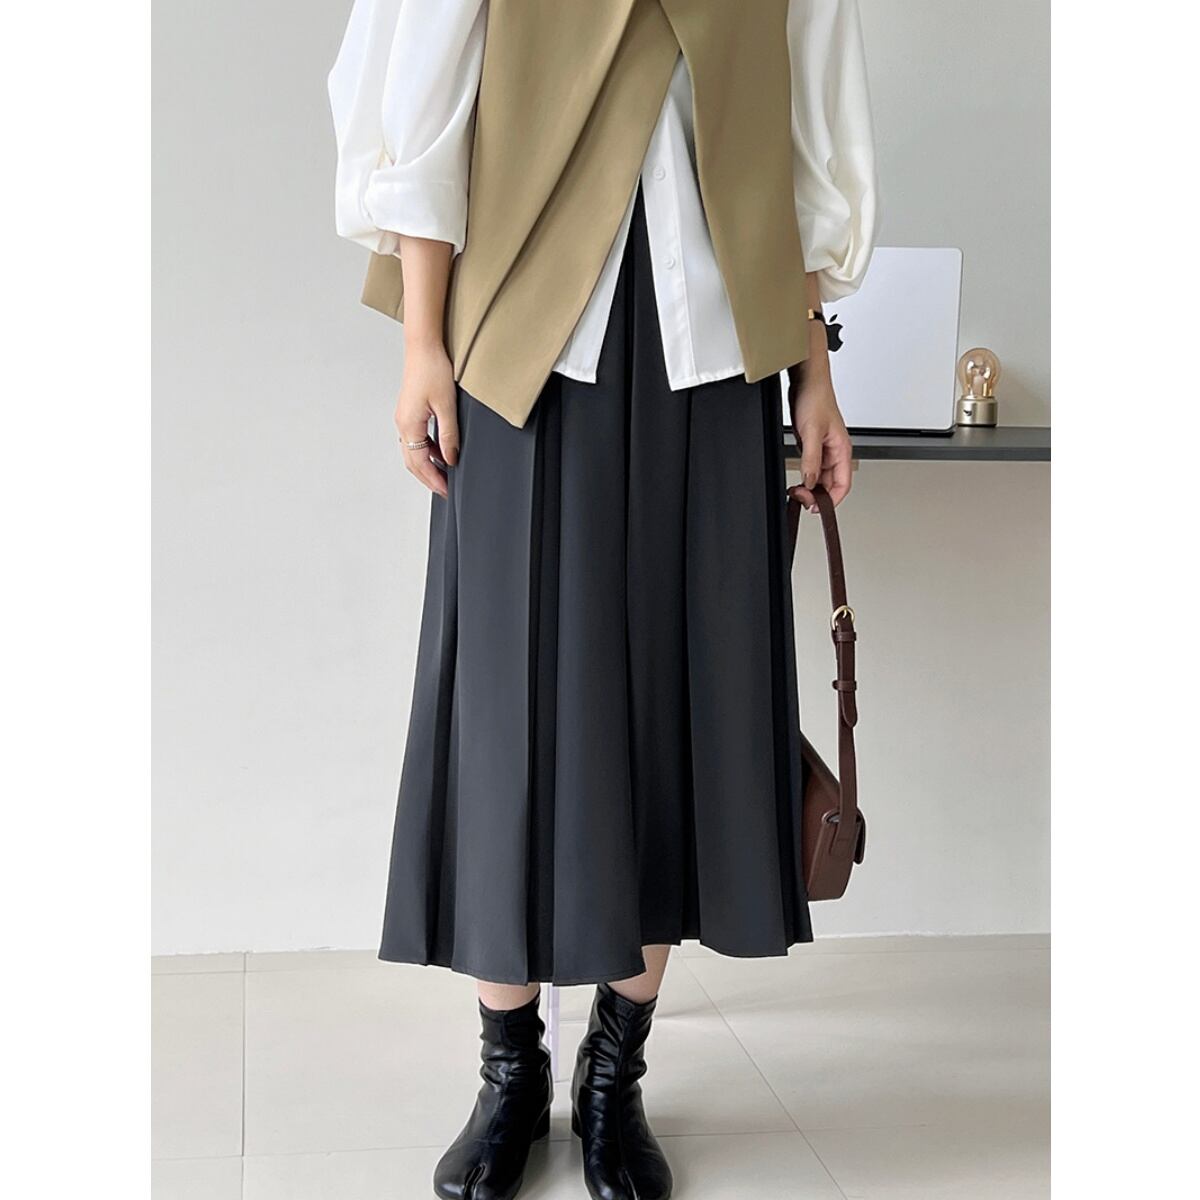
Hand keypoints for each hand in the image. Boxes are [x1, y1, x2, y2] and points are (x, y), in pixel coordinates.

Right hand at [395, 337, 457, 497]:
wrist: (423, 346)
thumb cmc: (432, 370)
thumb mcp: (447, 406)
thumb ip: (449, 436)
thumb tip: (450, 459)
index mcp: (409, 425)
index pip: (420, 463)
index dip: (434, 480)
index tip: (447, 491)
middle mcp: (402, 424)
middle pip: (413, 462)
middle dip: (429, 478)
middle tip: (445, 489)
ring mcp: (404, 418)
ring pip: (413, 451)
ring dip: (428, 465)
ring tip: (445, 474)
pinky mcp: (409, 411)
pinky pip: (416, 439)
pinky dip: (427, 450)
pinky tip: (441, 451)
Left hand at [788, 361, 852, 510]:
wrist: (806, 381)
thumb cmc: (815, 398)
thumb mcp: (811, 431)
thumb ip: (811, 459)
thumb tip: (810, 481)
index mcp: (842, 450)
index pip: (843, 485)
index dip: (831, 501)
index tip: (815, 508)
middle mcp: (835, 452)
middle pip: (831, 484)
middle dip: (817, 495)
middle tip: (799, 497)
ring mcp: (824, 449)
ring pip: (821, 478)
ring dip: (810, 487)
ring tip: (796, 491)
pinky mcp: (813, 445)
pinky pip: (812, 468)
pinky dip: (805, 476)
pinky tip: (796, 479)